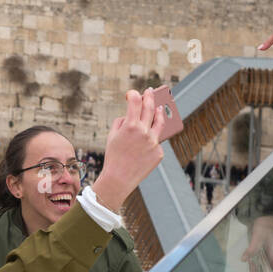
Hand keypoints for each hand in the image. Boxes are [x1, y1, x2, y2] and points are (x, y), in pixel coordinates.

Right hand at [91, 89, 165, 214]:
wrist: (118, 179)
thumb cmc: (113, 157)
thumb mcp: (112, 137)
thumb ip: (121, 122)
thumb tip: (130, 116)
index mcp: (130, 126)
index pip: (135, 101)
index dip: (133, 94)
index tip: (132, 93)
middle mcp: (144, 132)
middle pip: (150, 108)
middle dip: (149, 97)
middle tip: (150, 92)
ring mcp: (154, 142)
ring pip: (160, 123)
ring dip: (159, 113)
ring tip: (160, 108)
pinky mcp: (159, 153)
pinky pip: (156, 142)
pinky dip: (151, 141)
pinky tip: (146, 144)